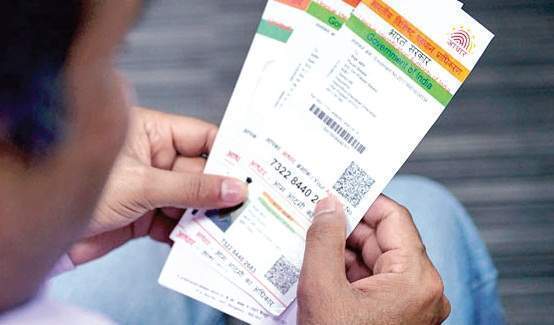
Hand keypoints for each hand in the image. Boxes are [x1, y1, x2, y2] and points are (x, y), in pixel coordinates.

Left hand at [68, 107, 247, 264]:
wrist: (43, 233)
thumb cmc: (80, 191)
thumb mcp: (143, 185)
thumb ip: (191, 188)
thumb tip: (234, 188)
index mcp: (152, 133)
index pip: (201, 137)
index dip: (228, 153)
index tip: (253, 169)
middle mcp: (154, 158)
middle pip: (201, 171)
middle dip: (221, 190)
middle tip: (248, 206)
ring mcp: (151, 188)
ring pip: (191, 200)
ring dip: (206, 216)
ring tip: (229, 228)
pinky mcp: (146, 215)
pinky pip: (177, 222)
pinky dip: (188, 234)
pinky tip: (200, 242)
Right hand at [297, 196, 449, 323]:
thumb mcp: (323, 289)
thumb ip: (325, 240)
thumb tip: (329, 206)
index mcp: (416, 279)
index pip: (393, 218)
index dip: (363, 200)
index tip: (337, 190)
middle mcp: (422, 290)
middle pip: (382, 240)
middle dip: (346, 228)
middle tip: (313, 215)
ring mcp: (410, 305)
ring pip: (375, 261)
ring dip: (342, 251)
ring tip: (309, 242)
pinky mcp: (395, 316)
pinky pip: (372, 282)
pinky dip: (346, 273)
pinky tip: (319, 267)